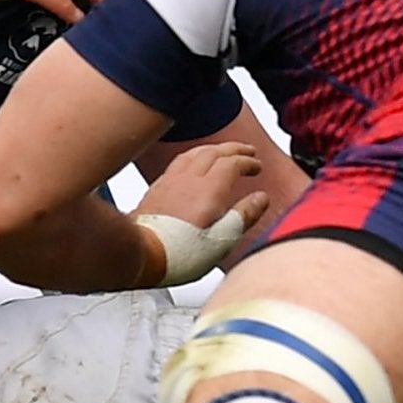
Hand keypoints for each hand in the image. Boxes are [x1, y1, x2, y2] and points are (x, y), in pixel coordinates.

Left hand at [132, 142, 274, 284]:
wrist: (142, 253)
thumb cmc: (180, 252)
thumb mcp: (224, 239)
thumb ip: (245, 215)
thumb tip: (260, 199)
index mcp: (210, 189)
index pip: (232, 163)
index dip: (247, 161)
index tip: (257, 166)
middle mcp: (189, 179)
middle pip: (213, 152)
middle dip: (233, 149)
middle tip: (246, 151)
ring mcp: (170, 182)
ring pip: (193, 154)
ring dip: (212, 149)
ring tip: (220, 152)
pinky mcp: (156, 189)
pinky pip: (177, 163)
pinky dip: (192, 158)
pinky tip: (189, 167)